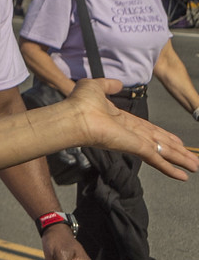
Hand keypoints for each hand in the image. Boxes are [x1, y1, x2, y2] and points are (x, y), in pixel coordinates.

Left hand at [70, 79, 198, 178]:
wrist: (73, 115)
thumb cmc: (79, 103)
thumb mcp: (96, 87)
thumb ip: (108, 85)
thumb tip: (117, 83)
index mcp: (123, 121)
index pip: (149, 130)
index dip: (164, 136)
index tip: (177, 142)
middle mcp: (131, 133)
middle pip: (160, 143)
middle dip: (177, 151)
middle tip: (192, 160)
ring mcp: (133, 142)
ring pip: (163, 152)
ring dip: (180, 160)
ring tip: (195, 167)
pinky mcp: (134, 147)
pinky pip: (157, 159)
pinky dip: (170, 168)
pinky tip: (182, 176)